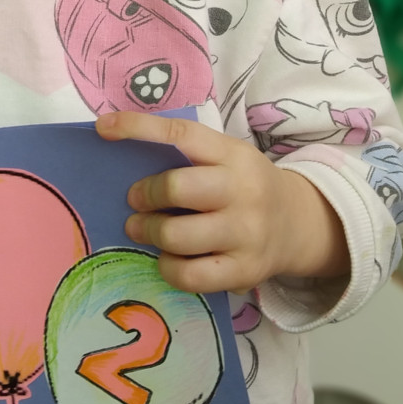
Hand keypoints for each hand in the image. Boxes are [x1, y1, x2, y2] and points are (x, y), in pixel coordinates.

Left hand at [96, 113, 349, 294]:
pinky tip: (167, 258)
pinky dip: (168, 267)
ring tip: (142, 229)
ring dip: (149, 232)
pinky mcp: (244, 271)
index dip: (138, 128)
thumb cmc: (244, 186)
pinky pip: (189, 275)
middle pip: (177, 188)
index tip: (104, 128)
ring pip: (177, 236)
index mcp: (233, 155)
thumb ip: (187, 155)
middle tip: (135, 201)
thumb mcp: (226, 158)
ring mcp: (246, 234)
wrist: (298, 224)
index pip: (181, 134)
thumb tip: (121, 153)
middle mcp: (243, 191)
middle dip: (145, 195)